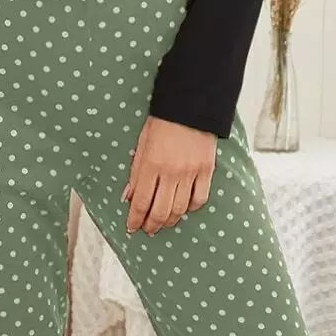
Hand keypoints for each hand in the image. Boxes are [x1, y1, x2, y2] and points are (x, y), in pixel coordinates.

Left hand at [121, 115, 216, 233]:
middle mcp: (171, 172)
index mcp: (151, 165)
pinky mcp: (207, 170)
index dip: (135, 219)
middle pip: (160, 211)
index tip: (131, 227)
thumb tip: (129, 196)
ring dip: (169, 220)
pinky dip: (191, 208)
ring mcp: (190, 173)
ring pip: (179, 208)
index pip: (141, 202)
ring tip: (163, 224)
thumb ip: (136, 172)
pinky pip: (200, 198)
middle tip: (147, 230)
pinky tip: (184, 209)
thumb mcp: (141, 144)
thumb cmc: (162, 122)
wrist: (190, 105)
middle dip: (151, 225)